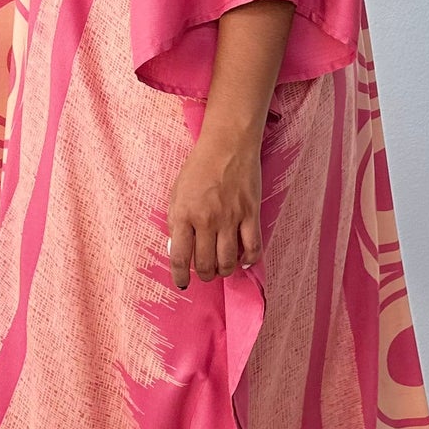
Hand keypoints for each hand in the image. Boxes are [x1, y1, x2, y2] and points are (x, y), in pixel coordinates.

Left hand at [166, 125, 261, 289]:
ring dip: (224, 271)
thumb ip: (175, 221)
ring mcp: (230, 218)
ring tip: (222, 269)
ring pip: (228, 261)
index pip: (179, 256)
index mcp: (183, 214)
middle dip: (204, 275)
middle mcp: (206, 220)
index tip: (181, 284)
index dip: (179, 276)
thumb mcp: (176, 193)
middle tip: (205, 273)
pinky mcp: (250, 213)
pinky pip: (253, 247)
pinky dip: (248, 260)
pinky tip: (244, 261)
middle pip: (205, 264)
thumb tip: (178, 248)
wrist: (227, 144)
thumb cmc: (199, 167)